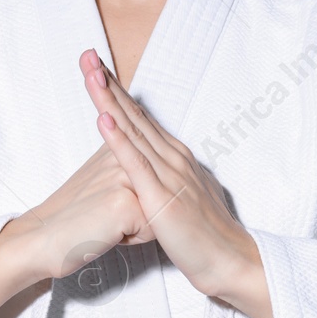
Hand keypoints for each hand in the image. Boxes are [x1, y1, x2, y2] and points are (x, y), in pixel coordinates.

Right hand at [0, 140, 158, 317]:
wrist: (43, 237)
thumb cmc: (74, 215)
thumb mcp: (101, 179)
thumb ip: (126, 168)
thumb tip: (155, 170)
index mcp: (119, 146)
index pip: (156, 178)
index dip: (135, 201)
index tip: (105, 202)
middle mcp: (125, 155)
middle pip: (161, 195)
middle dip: (141, 213)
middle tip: (104, 213)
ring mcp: (127, 177)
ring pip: (160, 212)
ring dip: (138, 225)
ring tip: (107, 221)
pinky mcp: (126, 202)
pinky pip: (153, 230)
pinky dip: (133, 239)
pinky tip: (107, 231)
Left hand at [80, 49, 273, 317]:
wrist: (229, 261)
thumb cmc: (205, 237)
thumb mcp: (184, 198)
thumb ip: (169, 179)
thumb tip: (154, 172)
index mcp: (176, 157)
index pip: (140, 118)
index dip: (117, 92)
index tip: (96, 69)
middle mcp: (174, 158)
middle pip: (134, 115)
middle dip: (108, 84)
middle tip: (86, 55)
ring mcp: (169, 175)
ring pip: (133, 131)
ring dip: (109, 101)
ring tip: (90, 75)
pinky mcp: (162, 197)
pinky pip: (137, 164)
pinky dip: (120, 140)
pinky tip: (105, 120)